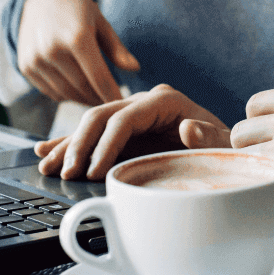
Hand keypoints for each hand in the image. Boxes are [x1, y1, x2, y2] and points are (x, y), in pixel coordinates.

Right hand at [17, 0, 138, 106]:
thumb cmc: (77, 9)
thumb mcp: (100, 22)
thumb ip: (116, 48)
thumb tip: (135, 68)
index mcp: (76, 37)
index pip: (98, 77)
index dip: (112, 94)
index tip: (124, 103)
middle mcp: (53, 50)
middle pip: (82, 88)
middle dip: (100, 99)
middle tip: (112, 103)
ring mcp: (36, 60)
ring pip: (66, 93)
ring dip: (84, 99)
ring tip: (97, 97)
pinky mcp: (26, 67)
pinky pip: (51, 91)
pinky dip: (66, 95)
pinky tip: (77, 89)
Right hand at [34, 84, 230, 179]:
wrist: (227, 149)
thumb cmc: (226, 148)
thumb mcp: (224, 143)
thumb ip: (209, 137)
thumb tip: (187, 129)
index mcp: (165, 100)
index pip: (125, 118)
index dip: (106, 144)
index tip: (94, 172)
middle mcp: (144, 102)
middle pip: (101, 117)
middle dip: (80, 145)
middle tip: (67, 174)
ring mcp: (132, 114)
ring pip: (90, 125)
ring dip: (67, 146)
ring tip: (47, 166)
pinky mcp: (124, 130)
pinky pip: (92, 135)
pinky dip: (69, 144)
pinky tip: (46, 152)